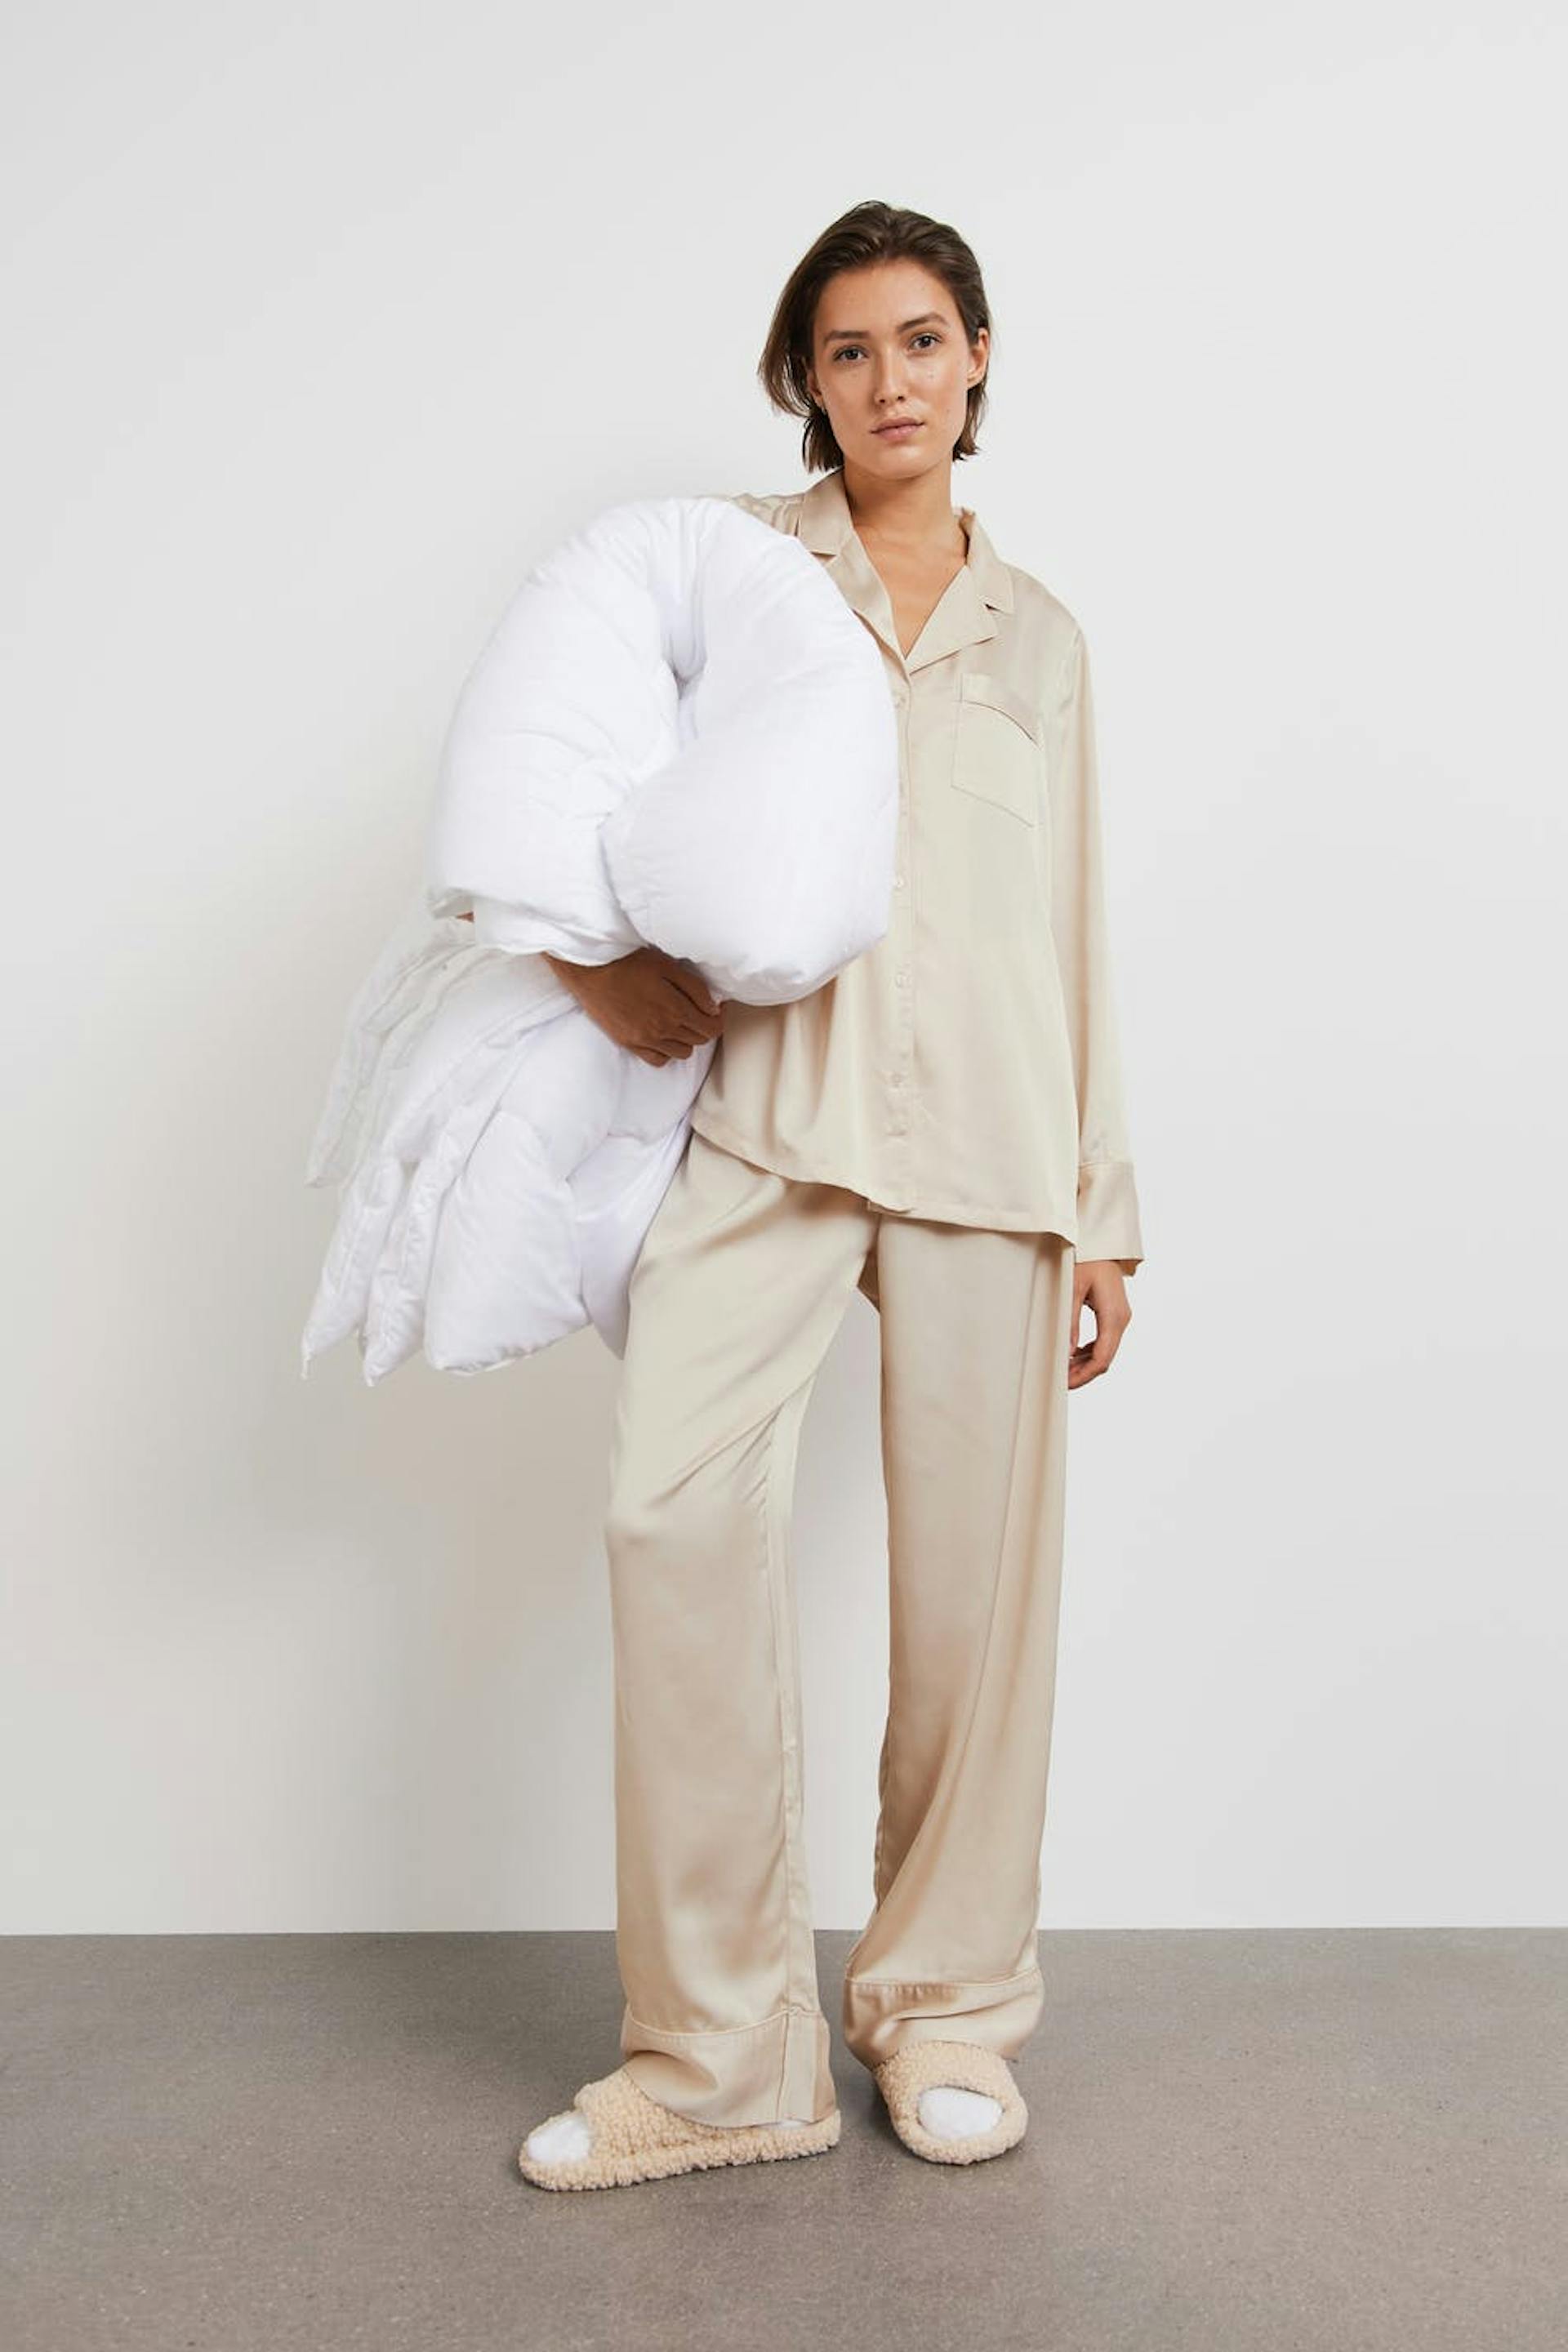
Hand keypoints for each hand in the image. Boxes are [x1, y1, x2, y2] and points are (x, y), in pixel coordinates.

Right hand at [543, 946, 725, 1065]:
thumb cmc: (629, 962)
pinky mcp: (628, 1043)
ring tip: (677, 1022)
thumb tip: (713, 1009)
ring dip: (685, 1039)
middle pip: (698, 1040)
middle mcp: (663, 1030)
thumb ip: (695, 989)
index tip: (713, 1009)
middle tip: (696, 1011)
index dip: (717, 1019)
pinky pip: (658, 1060)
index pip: (711, 1029)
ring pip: (681, 1053)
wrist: (591, 969)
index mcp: (676, 1010)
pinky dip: (665, 1051)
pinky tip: (661, 1036)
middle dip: (702, 1026)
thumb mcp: (668, 966)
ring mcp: (645, 1040)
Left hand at [1068, 1259, 1131, 1388]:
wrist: (1101, 1244)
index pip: (1102, 1358)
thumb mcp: (1073, 1289)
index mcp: (1113, 1316)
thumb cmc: (1086, 1261)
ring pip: (1105, 1352)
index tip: (1065, 1383)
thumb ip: (1070, 1322)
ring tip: (1064, 1370)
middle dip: (1083, 1373)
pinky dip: (1089, 1352)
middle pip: (1105, 1359)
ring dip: (1086, 1364)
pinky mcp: (1115, 1315)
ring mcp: (1120, 1318)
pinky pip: (1105, 1341)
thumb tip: (1067, 1352)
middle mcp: (1121, 1320)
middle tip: (1061, 1381)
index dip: (1084, 1375)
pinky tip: (1073, 1355)